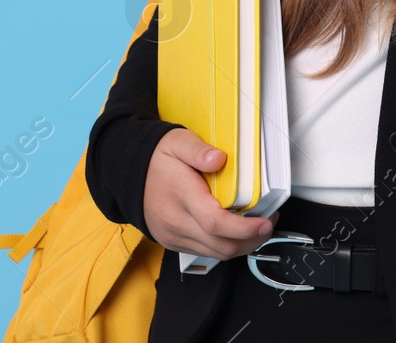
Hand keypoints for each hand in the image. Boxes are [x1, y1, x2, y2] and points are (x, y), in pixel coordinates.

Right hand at [144, 127, 279, 259]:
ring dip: (241, 246)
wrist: (128, 174)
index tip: (265, 222)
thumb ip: (199, 150)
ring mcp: (174, 236)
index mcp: (181, 197)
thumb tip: (220, 159)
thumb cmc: (156, 159)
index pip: (215, 223)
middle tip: (268, 222)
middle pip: (220, 246)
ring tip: (256, 227)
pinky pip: (205, 253)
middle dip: (251, 240)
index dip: (245, 228)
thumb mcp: (177, 142)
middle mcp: (177, 222)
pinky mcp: (174, 243)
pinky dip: (224, 246)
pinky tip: (235, 231)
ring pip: (216, 254)